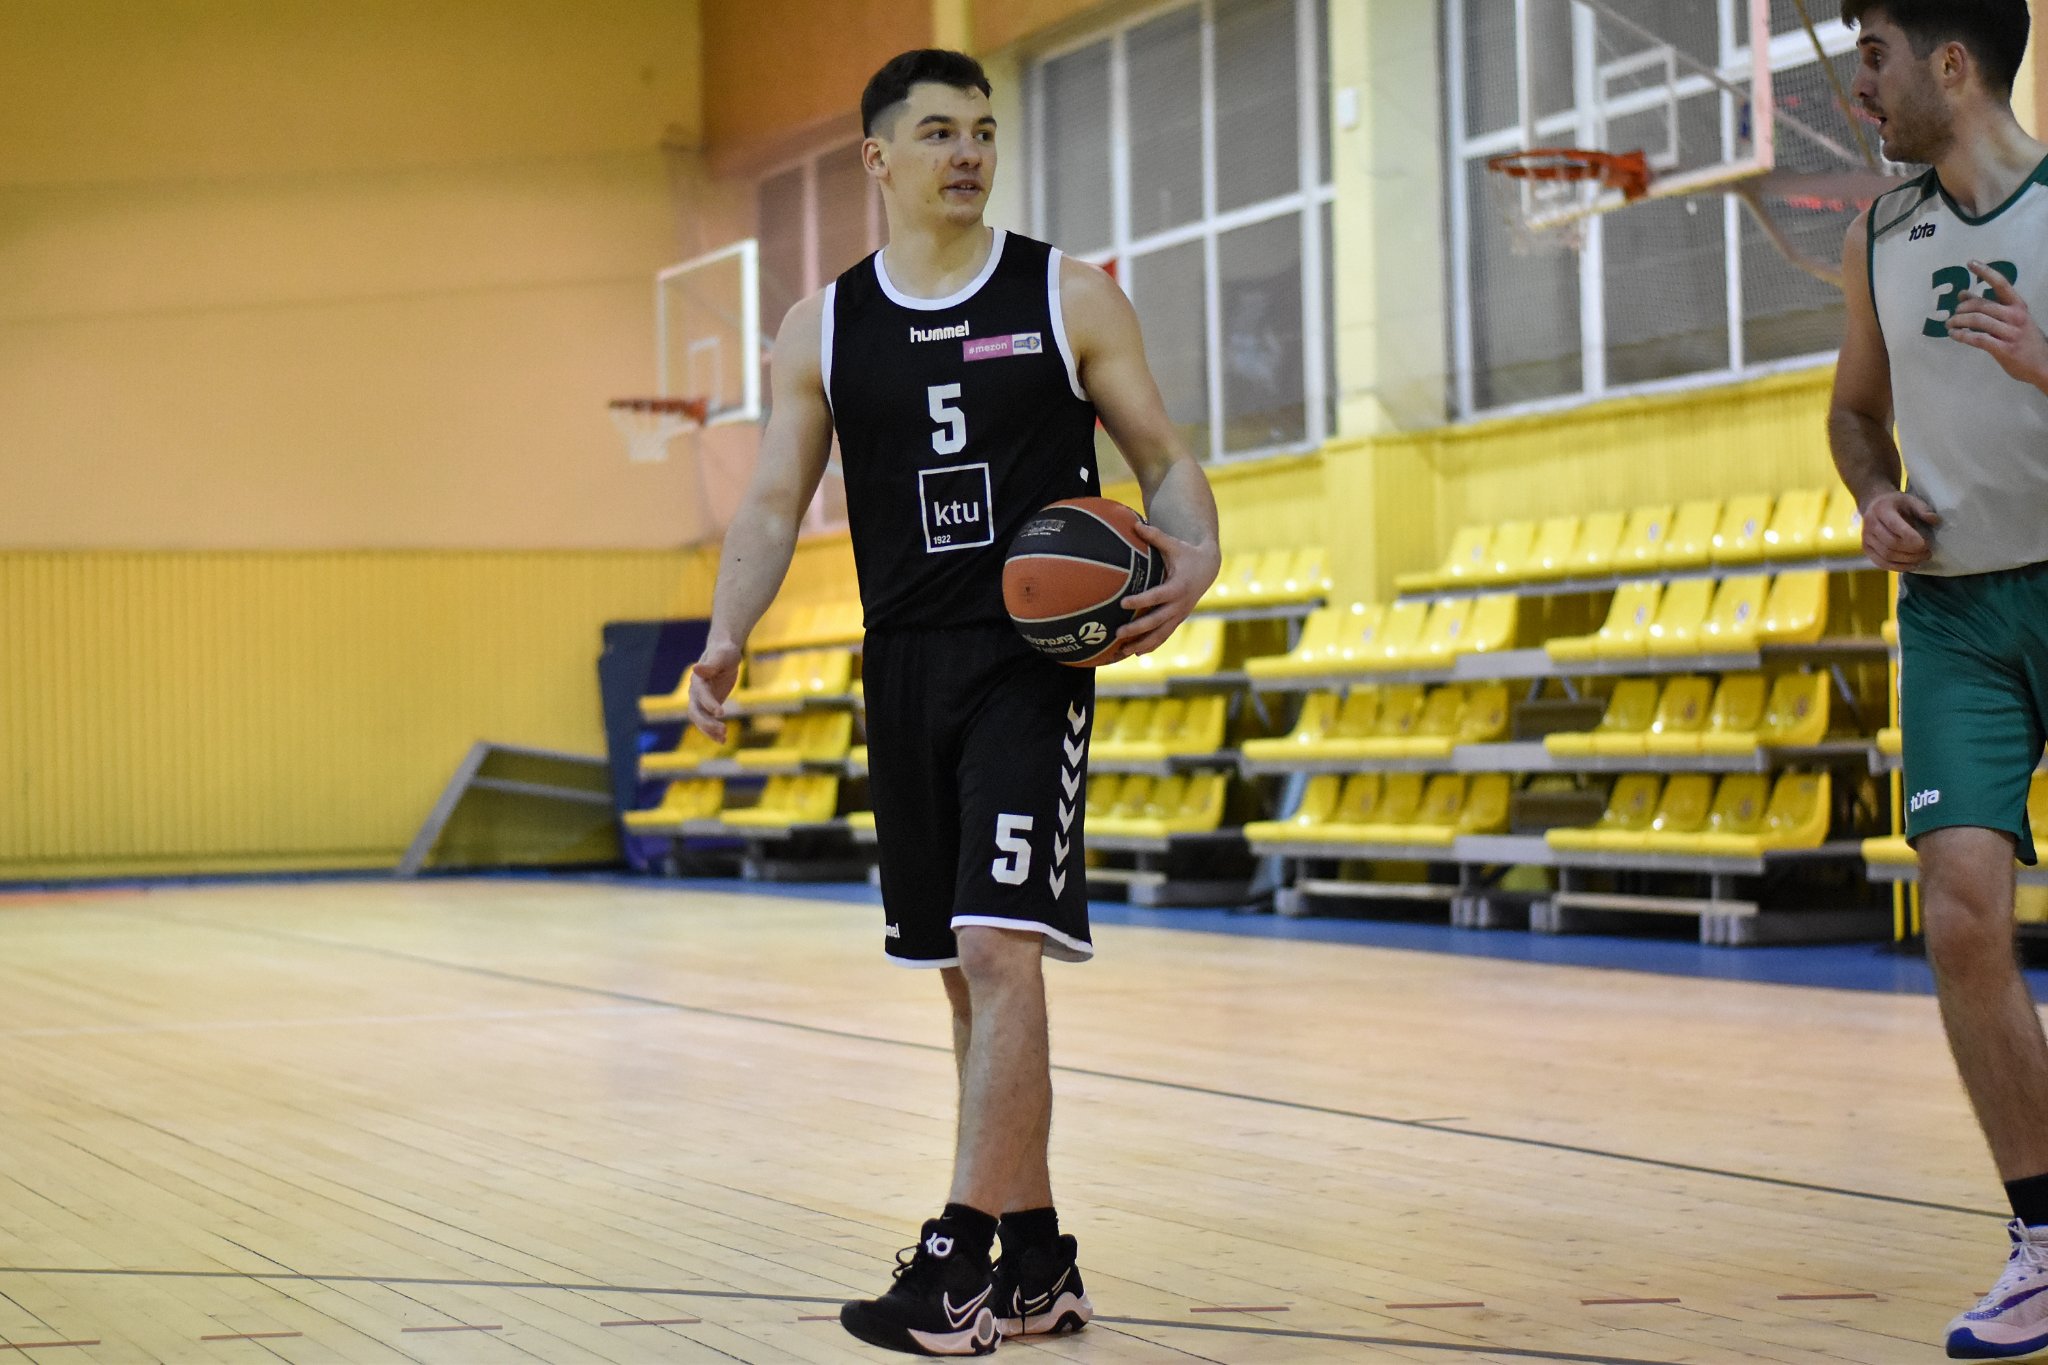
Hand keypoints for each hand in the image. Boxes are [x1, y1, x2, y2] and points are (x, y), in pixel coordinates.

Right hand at [687, 638, 743, 741]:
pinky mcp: (708, 706)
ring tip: (724, 738)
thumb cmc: (724, 652)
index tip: (721, 713)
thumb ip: (710, 664)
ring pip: (700, 720)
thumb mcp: (722, 656)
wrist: (724, 653)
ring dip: (710, 730)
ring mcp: (701, 700)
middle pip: (695, 711)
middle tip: (723, 730)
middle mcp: (695, 692)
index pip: (701, 694)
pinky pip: (708, 721)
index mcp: (698, 679)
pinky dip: (713, 731)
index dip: (709, 703)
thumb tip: (696, 668)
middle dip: (707, 723)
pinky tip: (723, 740)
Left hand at [1113, 522, 1220, 658]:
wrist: (1208, 568)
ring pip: (1160, 634)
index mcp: (1178, 586)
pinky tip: (1134, 653)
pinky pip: (1163, 636)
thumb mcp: (1173, 544)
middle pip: (1157, 621)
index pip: (1157, 596)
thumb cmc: (1186, 553)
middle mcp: (1179, 605)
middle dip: (1138, 629)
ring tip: (1122, 652)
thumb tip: (1134, 524)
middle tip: (1117, 633)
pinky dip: (1150, 645)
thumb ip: (1155, 536)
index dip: (1141, 600)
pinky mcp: (1178, 620)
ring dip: (1142, 644)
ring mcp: (1179, 615)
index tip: (1124, 603)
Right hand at [1860, 489, 1939, 572]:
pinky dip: (1897, 567)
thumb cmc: (1895, 504)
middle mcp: (1870, 525)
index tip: (1926, 544)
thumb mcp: (1910, 500)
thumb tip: (1935, 521)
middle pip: (1891, 544)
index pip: (1895, 527)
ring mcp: (1866, 538)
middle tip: (1927, 553)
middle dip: (1912, 552)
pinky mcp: (1866, 548)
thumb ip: (1923, 509)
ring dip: (1907, 561)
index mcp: (1881, 510)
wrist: (1873, 505)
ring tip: (1921, 559)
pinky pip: (1881, 563)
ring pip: (1886, 555)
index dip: (1911, 539)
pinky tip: (1910, 566)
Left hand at [1947, 261, 2047, 388]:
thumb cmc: (2023, 339)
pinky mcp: (2004, 349)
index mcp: (2019, 305)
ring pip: (1978, 321)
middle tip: (1953, 314)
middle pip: (1982, 305)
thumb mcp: (2012, 319)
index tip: (1970, 262)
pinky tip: (1954, 335)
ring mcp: (2011, 332)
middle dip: (1962, 308)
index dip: (1985, 271)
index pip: (2001, 283)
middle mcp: (2016, 316)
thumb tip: (1962, 294)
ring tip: (1949, 324)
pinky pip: (1978, 339)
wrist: (2044, 364)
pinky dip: (1962, 336)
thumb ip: (1990, 307)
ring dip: (1958, 321)